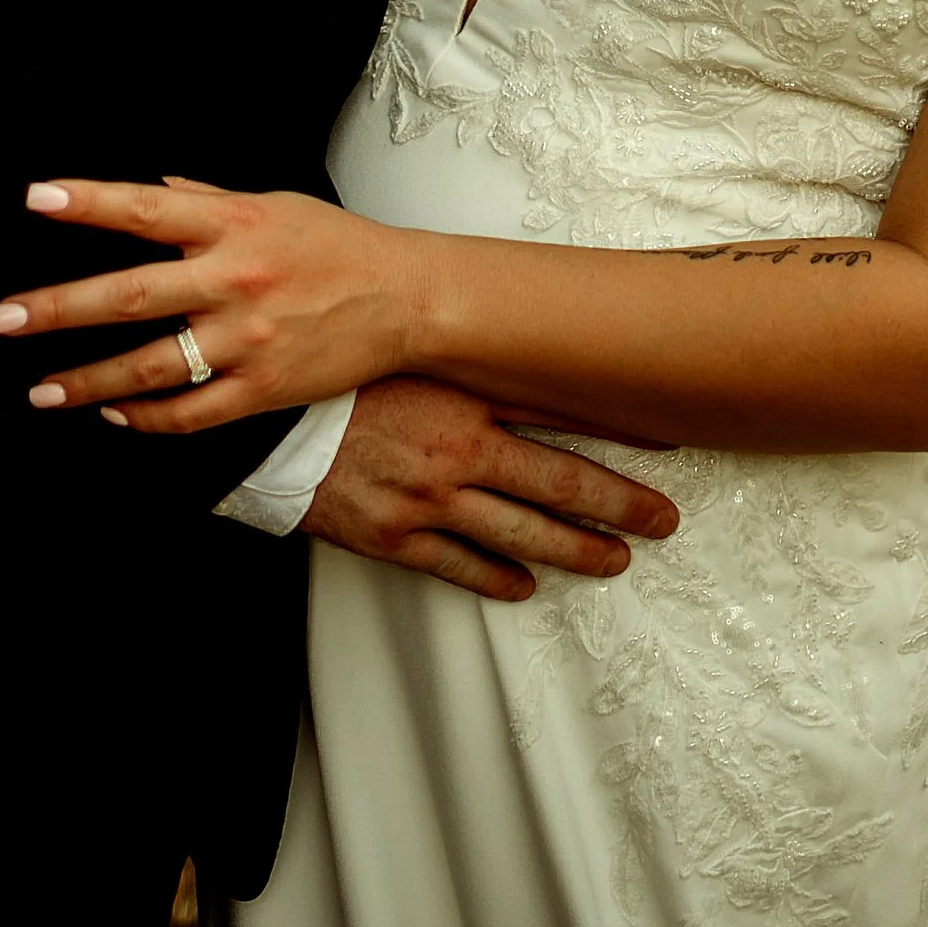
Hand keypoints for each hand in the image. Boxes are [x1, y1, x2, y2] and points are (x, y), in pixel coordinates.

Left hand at [0, 176, 423, 429]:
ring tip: (40, 390)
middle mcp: (234, 277)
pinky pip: (191, 413)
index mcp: (233, 224)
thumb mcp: (273, 202)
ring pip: (150, 366)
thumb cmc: (337, 244)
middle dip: (59, 307)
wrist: (405, 298)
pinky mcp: (263, 387)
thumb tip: (154, 184)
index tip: (35, 197)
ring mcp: (247, 338)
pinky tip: (111, 415)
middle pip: (131, 294)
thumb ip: (209, 198)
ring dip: (87, 379)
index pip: (146, 207)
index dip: (89, 202)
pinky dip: (146, 418)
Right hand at [301, 376, 678, 605]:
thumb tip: (521, 342)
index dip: (616, 431)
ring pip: (521, 535)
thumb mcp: (407, 348)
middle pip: (558, 486)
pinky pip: (458, 567)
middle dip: (620, 505)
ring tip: (615, 558)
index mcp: (463, 399)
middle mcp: (455, 454)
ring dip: (576, 549)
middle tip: (664, 520)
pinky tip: (525, 584)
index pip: (561, 415)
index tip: (666, 439)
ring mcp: (426, 502)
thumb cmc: (334, 373)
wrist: (261, 420)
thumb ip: (465, 353)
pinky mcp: (392, 537)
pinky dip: (497, 577)